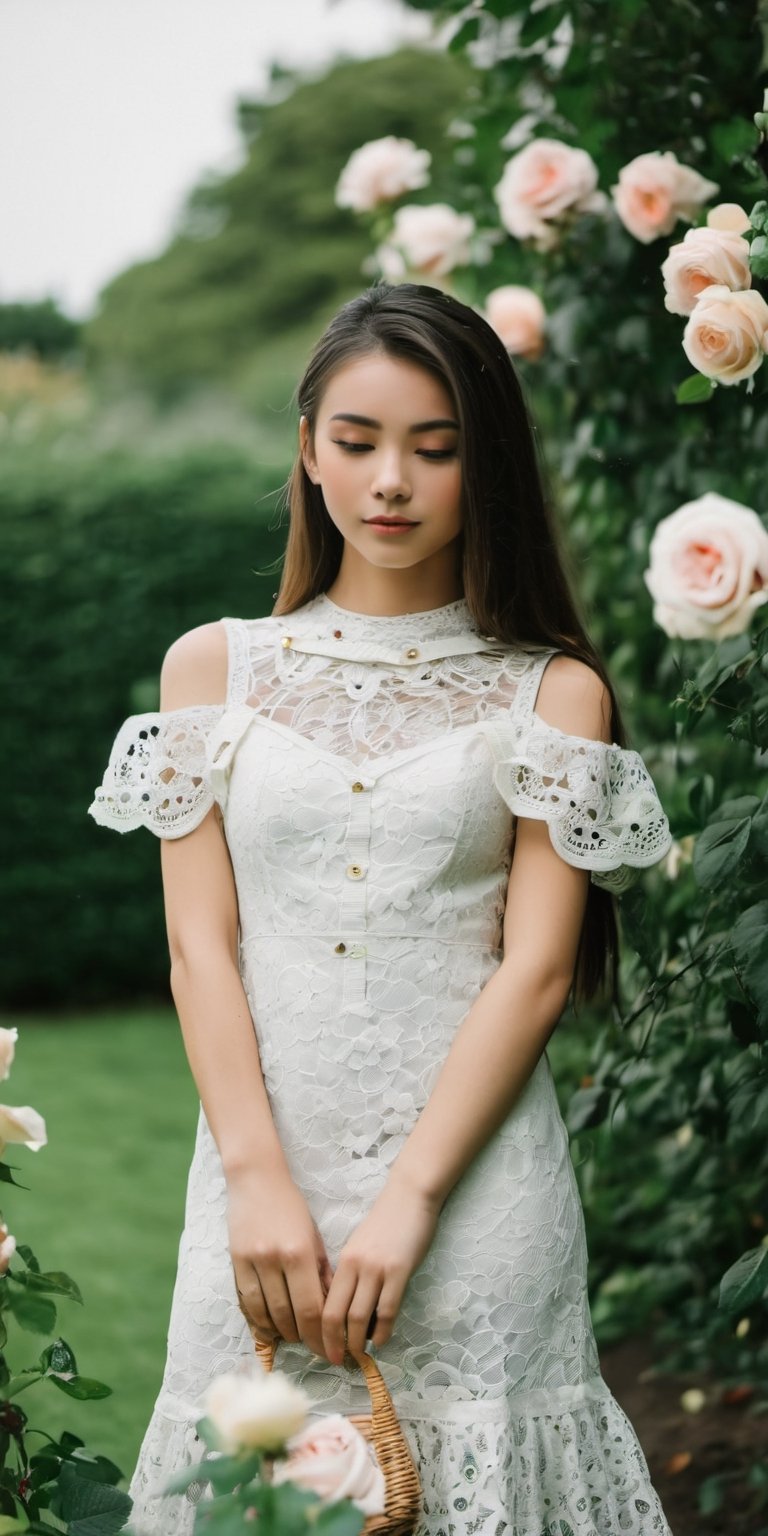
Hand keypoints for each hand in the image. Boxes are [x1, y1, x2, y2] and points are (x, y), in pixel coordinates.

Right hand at [226, 1168, 333, 1360]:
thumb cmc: (292, 1206)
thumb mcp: (315, 1237)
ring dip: (281, 1333)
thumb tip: (330, 1310)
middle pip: (288, 1317)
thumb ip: (322, 1274)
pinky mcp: (236, 1262)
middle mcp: (275, 1260)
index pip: (311, 1309)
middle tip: (317, 1349)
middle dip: (304, 1339)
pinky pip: (247, 1303)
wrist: (256, 1178)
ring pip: (266, 1314)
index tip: (332, 1352)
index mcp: (300, 1253)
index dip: (321, 1337)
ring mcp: (252, 1262)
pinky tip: (269, 1329)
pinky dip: (258, 1321)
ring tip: (295, 1339)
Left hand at [321, 1177, 439, 1364]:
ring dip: (356, 1342)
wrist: (410, 1197)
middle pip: (335, 1315)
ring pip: (359, 1317)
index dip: (318, 1331)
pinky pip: (387, 1310)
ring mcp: (377, 1269)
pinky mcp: (399, 1271)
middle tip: (336, 1361)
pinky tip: (380, 1341)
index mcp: (342, 1260)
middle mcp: (355, 1266)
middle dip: (333, 1343)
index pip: (322, 1303)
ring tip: (357, 1356)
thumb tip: (343, 1308)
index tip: (321, 1348)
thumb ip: (349, 1273)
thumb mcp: (359, 1246)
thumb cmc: (385, 1222)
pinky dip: (382, 1331)